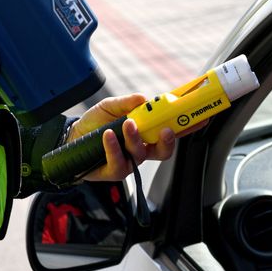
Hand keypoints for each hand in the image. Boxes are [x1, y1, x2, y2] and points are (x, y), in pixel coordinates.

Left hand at [66, 94, 205, 182]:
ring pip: (142, 154)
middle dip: (168, 141)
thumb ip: (129, 102)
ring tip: (127, 124)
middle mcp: (141, 149)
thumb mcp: (111, 106)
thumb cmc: (94, 123)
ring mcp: (129, 162)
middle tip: (167, 130)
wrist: (69, 138)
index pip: (171, 130)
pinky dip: (114, 147)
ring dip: (136, 138)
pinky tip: (108, 136)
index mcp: (146, 133)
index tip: (201, 118)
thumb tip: (145, 99)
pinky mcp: (114, 171)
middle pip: (164, 150)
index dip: (188, 126)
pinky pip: (119, 162)